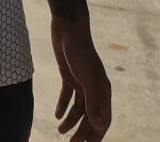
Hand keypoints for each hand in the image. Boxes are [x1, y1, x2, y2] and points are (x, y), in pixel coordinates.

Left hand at [52, 20, 111, 141]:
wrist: (68, 28)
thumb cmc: (80, 52)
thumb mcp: (87, 79)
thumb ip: (94, 102)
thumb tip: (99, 126)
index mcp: (103, 91)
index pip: (102, 119)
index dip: (96, 135)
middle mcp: (94, 88)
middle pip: (90, 116)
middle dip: (81, 132)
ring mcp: (82, 82)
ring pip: (78, 108)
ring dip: (70, 121)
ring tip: (60, 131)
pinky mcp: (69, 75)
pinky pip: (67, 95)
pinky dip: (62, 106)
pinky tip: (56, 114)